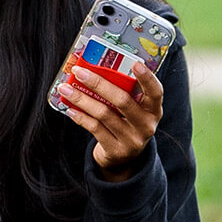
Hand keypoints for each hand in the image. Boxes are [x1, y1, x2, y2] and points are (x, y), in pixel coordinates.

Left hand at [56, 60, 163, 181]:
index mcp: (154, 110)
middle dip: (98, 83)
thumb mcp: (133, 110)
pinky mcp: (116, 150)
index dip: (147, 78)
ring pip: (104, 114)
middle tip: (79, 72)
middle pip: (122, 100)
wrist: (124, 158)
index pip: (156, 92)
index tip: (136, 63)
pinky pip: (95, 128)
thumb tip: (94, 69)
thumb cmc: (126, 123)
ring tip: (65, 89)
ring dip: (82, 99)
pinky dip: (81, 117)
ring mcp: (132, 140)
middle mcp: (146, 125)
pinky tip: (70, 108)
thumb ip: (124, 93)